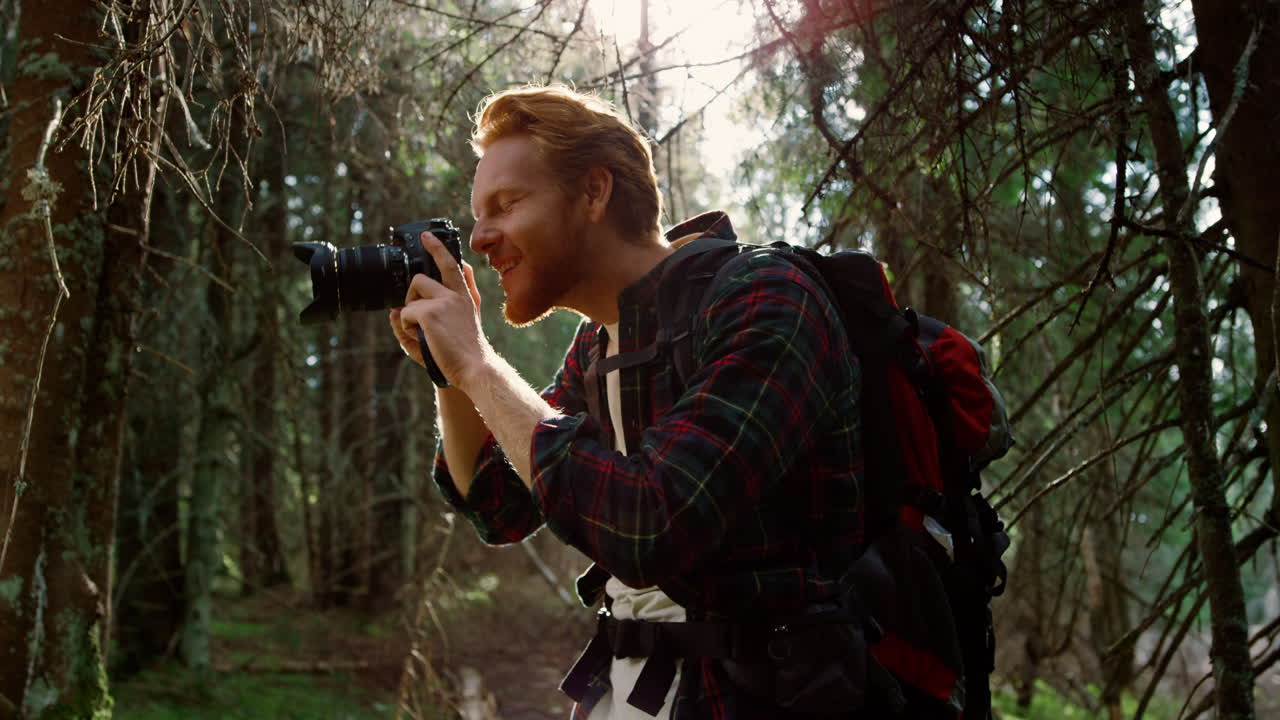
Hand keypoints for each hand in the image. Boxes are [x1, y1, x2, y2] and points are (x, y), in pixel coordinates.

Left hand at [388, 232, 488, 387]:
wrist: (475, 367)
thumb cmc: (465, 351)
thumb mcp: (460, 327)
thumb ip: (438, 313)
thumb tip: (413, 298)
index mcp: (464, 296)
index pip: (451, 265)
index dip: (437, 249)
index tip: (426, 236)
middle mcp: (455, 294)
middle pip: (419, 279)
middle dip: (411, 298)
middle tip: (419, 319)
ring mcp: (443, 301)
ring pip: (410, 298)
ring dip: (409, 315)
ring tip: (424, 333)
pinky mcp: (430, 313)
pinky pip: (404, 314)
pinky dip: (406, 328)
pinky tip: (423, 338)